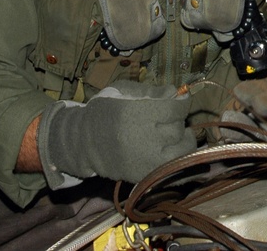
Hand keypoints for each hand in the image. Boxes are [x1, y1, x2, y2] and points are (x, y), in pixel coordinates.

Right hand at [37, 80, 196, 187]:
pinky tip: (171, 151)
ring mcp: (146, 160)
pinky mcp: (145, 175)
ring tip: (176, 136)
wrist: (82, 142)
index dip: (182, 102)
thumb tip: (177, 93)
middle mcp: (144, 137)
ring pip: (182, 150)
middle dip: (177, 121)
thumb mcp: (123, 91)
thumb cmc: (105, 111)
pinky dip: (177, 159)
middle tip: (169, 119)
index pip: (177, 108)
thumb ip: (151, 90)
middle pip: (178, 128)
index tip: (179, 102)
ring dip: (183, 141)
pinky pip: (174, 169)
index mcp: (138, 113)